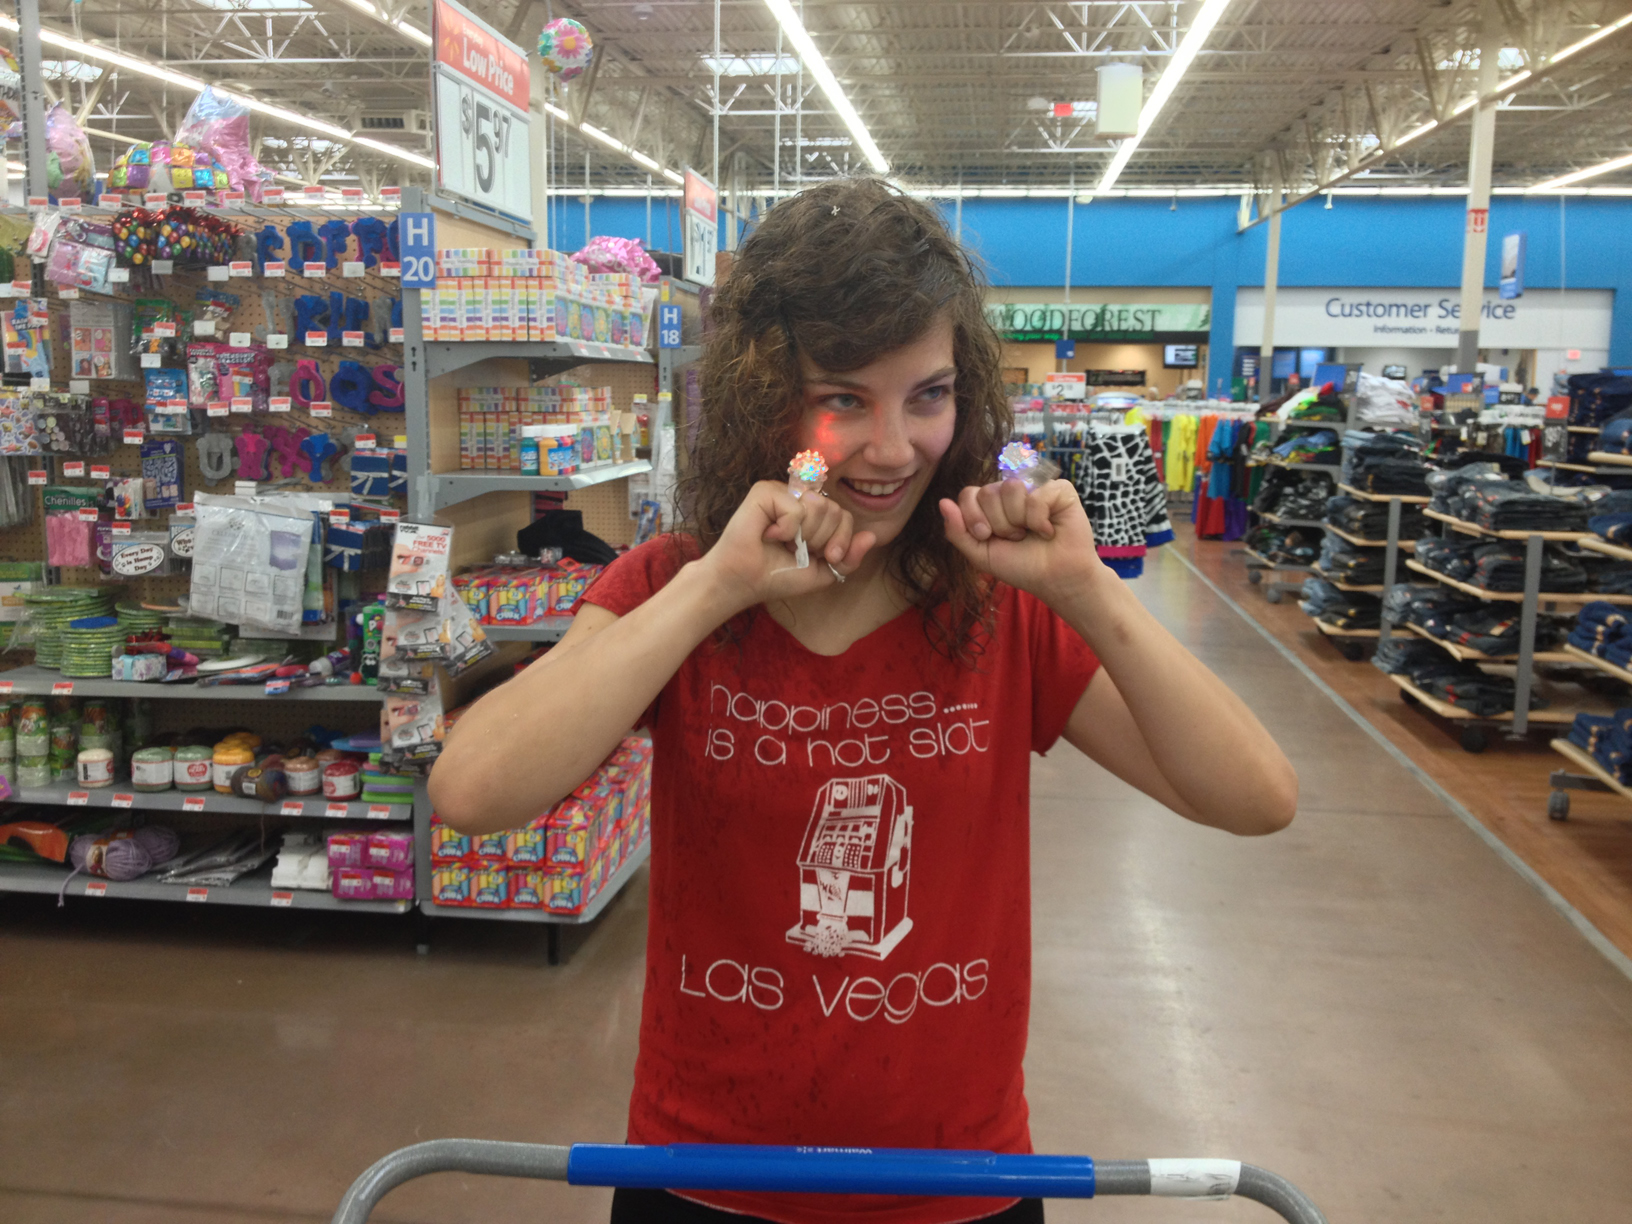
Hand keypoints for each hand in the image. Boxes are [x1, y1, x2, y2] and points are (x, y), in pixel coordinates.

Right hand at [699, 479, 876, 612]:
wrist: (745, 582)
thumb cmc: (778, 576)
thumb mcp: (823, 572)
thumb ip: (849, 557)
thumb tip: (872, 536)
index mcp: (814, 514)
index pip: (845, 516)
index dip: (840, 541)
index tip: (822, 557)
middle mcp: (799, 498)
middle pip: (835, 510)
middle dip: (820, 540)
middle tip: (794, 550)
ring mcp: (783, 492)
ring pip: (819, 505)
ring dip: (804, 536)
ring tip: (782, 542)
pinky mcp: (764, 491)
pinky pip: (796, 507)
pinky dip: (786, 529)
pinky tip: (768, 534)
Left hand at [939, 477, 1107, 603]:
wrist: (1055, 579)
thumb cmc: (1021, 566)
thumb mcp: (981, 554)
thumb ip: (957, 531)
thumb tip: (942, 502)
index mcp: (990, 503)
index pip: (969, 494)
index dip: (974, 518)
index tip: (987, 536)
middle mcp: (1010, 491)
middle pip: (988, 492)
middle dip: (999, 524)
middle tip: (1016, 537)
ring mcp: (1035, 487)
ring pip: (1011, 488)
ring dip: (1018, 521)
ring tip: (1030, 533)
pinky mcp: (1059, 490)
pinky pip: (1038, 495)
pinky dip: (1040, 520)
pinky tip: (1048, 530)